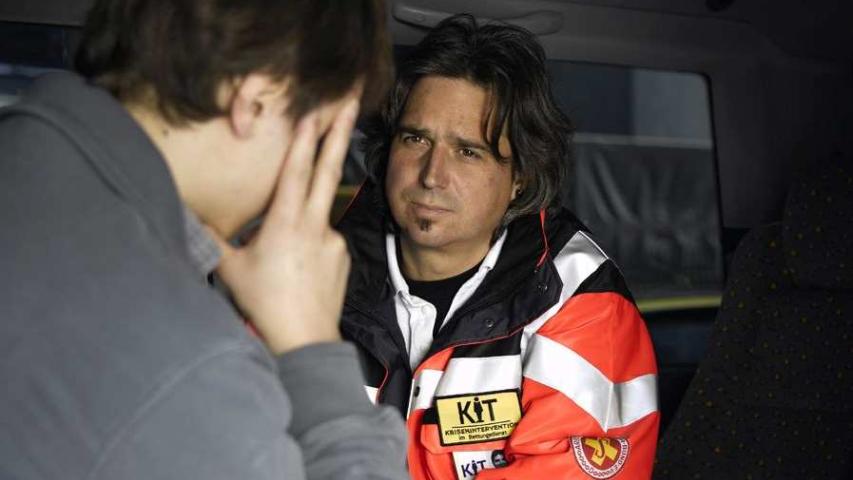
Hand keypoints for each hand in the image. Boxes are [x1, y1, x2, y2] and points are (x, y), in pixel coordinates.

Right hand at [212, 99, 358, 353]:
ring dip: (302, 218)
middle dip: (339, 133)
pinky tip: (298, 269)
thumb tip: (188, 214)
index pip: (295, 171)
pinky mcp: (343, 254)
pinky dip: (311, 243)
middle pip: (328, 169)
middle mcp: (315, 224)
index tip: (314, 113)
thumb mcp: (230, 269)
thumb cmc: (264, 303)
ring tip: (286, 260)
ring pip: (316, 214)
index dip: (303, 140)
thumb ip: (212, 238)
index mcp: (286, 222)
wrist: (306, 339)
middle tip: (352, 103)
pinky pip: (324, 239)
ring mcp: (333, 239)